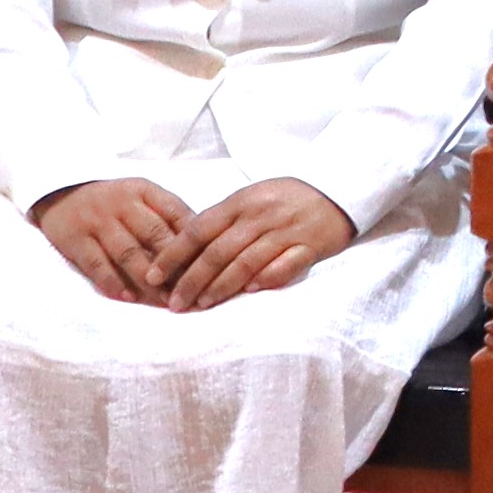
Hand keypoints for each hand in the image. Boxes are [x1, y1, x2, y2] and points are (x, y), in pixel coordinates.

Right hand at [32, 176, 195, 303]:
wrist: (60, 193)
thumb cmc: (112, 201)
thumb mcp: (141, 196)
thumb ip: (167, 215)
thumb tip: (203, 244)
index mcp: (144, 190)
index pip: (176, 213)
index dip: (194, 240)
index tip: (209, 265)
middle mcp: (122, 204)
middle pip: (155, 234)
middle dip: (175, 265)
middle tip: (191, 290)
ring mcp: (98, 222)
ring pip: (128, 252)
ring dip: (147, 279)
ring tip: (164, 300)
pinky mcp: (75, 240)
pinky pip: (96, 263)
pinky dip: (112, 281)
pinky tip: (128, 297)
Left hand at [156, 178, 356, 311]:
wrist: (339, 187)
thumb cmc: (286, 198)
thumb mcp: (251, 198)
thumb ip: (222, 220)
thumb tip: (184, 250)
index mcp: (241, 202)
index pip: (198, 229)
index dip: (173, 254)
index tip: (152, 276)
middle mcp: (260, 216)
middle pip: (218, 251)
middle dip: (192, 280)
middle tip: (174, 304)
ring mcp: (286, 230)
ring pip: (246, 261)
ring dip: (221, 286)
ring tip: (202, 305)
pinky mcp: (310, 245)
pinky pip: (286, 264)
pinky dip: (268, 278)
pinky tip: (252, 291)